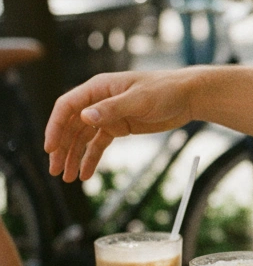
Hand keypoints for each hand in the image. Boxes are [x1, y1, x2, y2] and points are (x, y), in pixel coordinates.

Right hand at [44, 70, 198, 181]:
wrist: (189, 96)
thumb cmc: (166, 90)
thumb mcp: (140, 99)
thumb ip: (112, 108)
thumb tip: (85, 116)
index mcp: (99, 88)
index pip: (67, 106)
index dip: (55, 127)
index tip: (50, 148)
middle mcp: (99, 101)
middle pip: (71, 125)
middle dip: (62, 147)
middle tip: (55, 170)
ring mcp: (108, 115)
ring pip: (83, 137)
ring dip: (73, 156)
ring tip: (67, 177)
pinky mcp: (119, 127)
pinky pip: (99, 144)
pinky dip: (91, 158)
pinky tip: (85, 174)